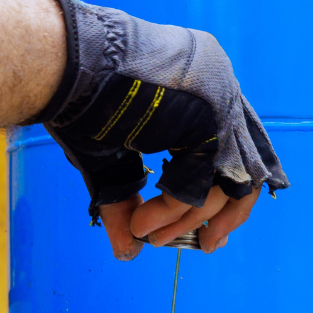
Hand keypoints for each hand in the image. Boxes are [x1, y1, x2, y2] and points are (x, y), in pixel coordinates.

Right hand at [21, 0, 285, 254]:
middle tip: (205, 244)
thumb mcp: (112, 154)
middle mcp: (223, 89)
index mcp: (206, 83)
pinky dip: (172, 211)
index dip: (227, 193)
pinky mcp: (211, 120)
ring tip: (153, 237)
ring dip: (189, 219)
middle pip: (246, 168)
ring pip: (225, 183)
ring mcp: (221, 102)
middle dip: (226, 215)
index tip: (209, 228)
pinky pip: (199, 186)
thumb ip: (127, 200)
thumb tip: (128, 250)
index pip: (239, 147)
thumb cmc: (79, 96)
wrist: (66, 62)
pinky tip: (142, 222)